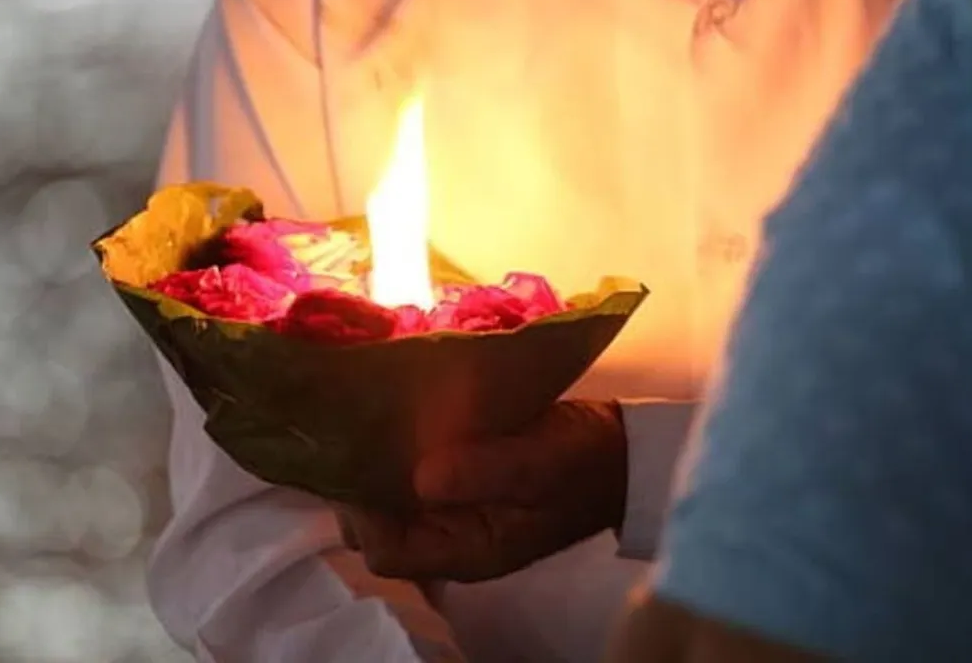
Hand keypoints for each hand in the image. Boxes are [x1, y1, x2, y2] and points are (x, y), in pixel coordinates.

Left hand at [336, 399, 626, 582]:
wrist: (622, 450)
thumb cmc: (585, 462)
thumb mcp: (544, 464)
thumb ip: (487, 472)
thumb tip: (422, 476)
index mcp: (469, 549)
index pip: (388, 554)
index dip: (362, 516)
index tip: (357, 464)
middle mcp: (452, 539)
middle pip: (376, 530)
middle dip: (356, 490)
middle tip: (349, 436)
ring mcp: (454, 513)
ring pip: (386, 503)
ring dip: (371, 468)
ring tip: (361, 422)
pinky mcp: (458, 484)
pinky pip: (407, 479)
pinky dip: (392, 454)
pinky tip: (387, 417)